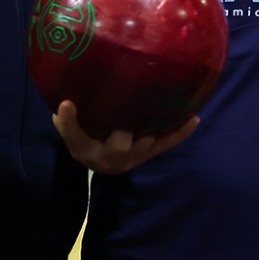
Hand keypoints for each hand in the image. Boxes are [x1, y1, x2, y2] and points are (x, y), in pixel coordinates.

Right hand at [51, 101, 198, 174]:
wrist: (99, 161)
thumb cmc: (84, 137)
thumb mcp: (71, 129)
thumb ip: (66, 117)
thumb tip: (64, 98)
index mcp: (84, 150)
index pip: (74, 137)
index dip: (69, 122)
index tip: (66, 104)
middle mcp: (110, 158)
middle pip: (119, 148)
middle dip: (124, 133)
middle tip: (128, 117)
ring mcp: (134, 157)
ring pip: (147, 146)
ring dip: (158, 130)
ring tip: (175, 111)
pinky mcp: (150, 154)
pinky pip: (166, 144)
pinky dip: (180, 133)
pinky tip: (194, 118)